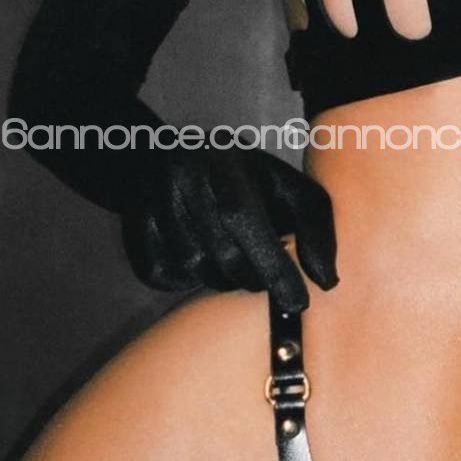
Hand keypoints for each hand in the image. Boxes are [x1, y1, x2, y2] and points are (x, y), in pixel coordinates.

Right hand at [121, 145, 337, 312]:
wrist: (167, 158)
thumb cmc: (244, 179)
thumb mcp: (287, 187)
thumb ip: (316, 226)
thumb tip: (328, 281)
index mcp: (226, 160)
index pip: (245, 217)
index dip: (272, 264)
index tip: (298, 302)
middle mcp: (183, 174)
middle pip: (222, 254)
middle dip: (251, 276)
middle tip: (262, 271)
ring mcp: (151, 199)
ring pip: (193, 270)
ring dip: (219, 278)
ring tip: (229, 256)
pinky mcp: (132, 227)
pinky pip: (162, 275)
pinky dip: (185, 279)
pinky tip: (196, 255)